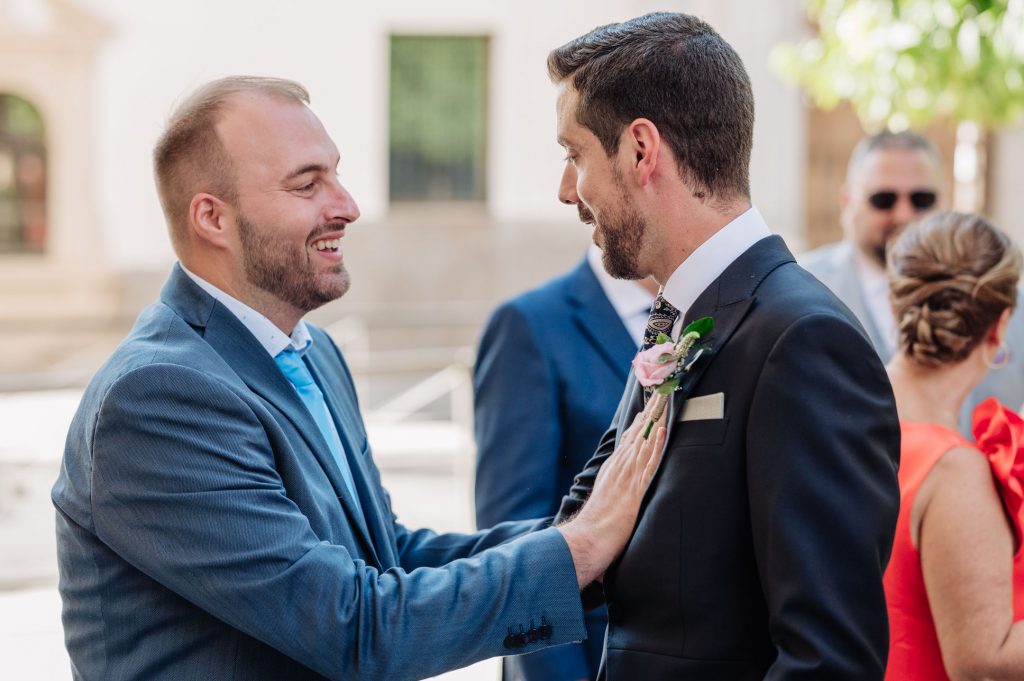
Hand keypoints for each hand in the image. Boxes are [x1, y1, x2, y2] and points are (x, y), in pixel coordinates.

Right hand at [559, 402, 666, 587]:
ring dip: (653, 424)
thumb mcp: (603, 503)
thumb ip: (610, 493)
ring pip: (643, 444)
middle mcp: (617, 470)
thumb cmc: (594, 527)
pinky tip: (661, 431)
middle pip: (636, 437)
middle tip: (659, 396)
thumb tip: (615, 495)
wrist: (587, 539)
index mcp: (610, 472)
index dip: (637, 427)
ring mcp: (626, 477)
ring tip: (663, 404)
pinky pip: (648, 462)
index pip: (626, 444)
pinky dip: (655, 445)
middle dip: (648, 417)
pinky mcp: (634, 489)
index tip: (646, 412)